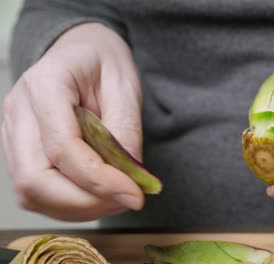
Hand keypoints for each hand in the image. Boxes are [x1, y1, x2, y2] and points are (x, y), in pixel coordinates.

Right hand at [1, 23, 143, 220]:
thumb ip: (125, 132)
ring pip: (31, 192)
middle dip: (85, 202)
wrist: (82, 51)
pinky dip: (69, 203)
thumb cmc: (104, 63)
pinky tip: (98, 193)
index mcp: (44, 84)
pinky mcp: (19, 150)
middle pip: (34, 179)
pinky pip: (36, 191)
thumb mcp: (125, 87)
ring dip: (78, 207)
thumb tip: (128, 180)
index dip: (99, 180)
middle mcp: (18, 110)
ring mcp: (12, 133)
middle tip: (126, 199)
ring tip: (117, 196)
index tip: (135, 194)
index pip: (62, 148)